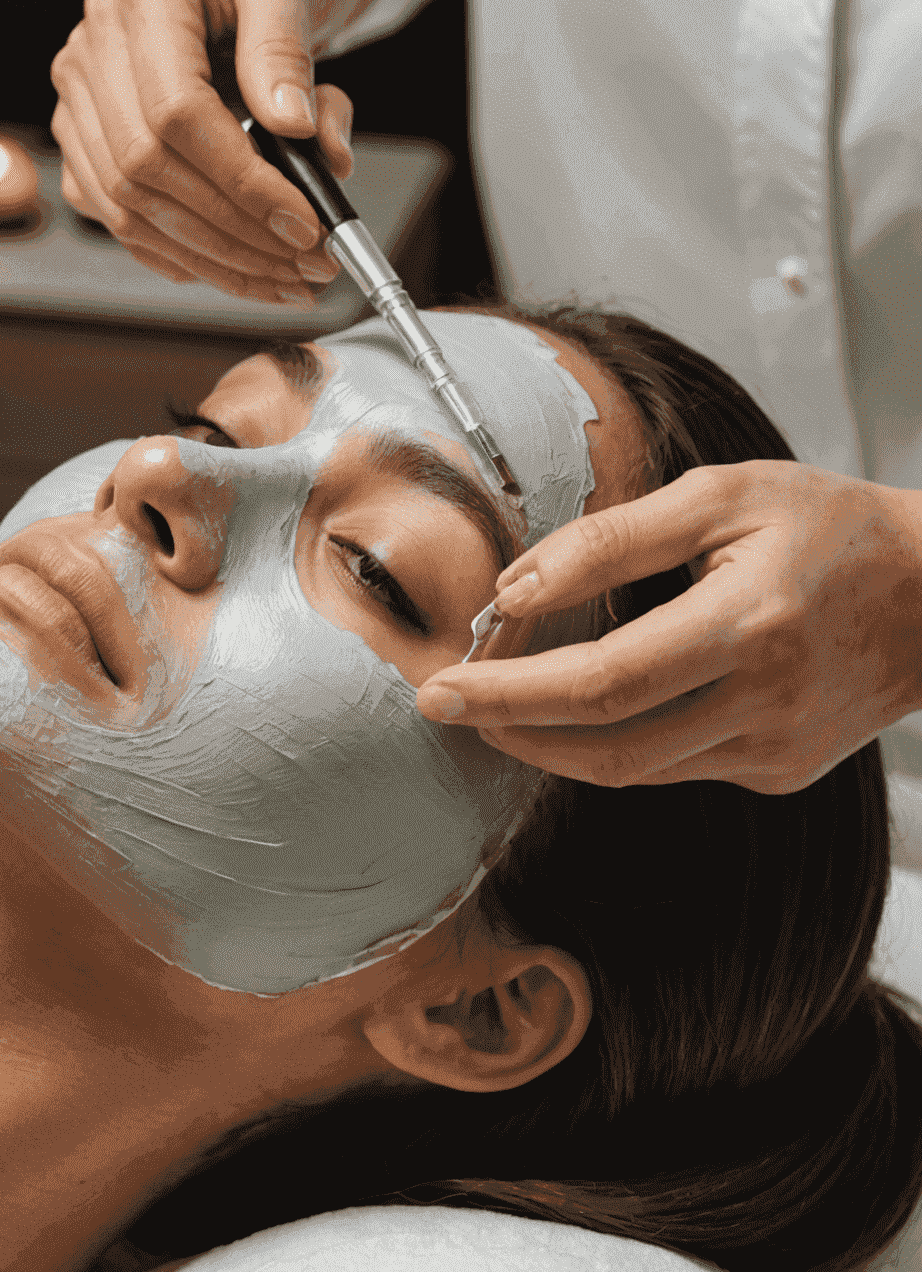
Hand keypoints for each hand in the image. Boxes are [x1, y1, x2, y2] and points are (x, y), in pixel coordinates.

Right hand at [50, 0, 372, 302]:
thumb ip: (288, 48)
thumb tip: (295, 128)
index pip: (178, 115)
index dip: (241, 183)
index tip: (301, 223)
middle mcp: (95, 51)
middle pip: (149, 172)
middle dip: (232, 235)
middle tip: (302, 266)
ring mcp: (81, 101)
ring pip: (129, 209)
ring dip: (211, 259)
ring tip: (280, 280)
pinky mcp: (85, 142)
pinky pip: (119, 220)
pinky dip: (177, 255)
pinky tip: (229, 269)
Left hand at [415, 462, 921, 792]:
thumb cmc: (831, 528)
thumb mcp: (723, 497)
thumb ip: (611, 540)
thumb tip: (513, 587)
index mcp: (752, 625)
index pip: (603, 681)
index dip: (511, 693)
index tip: (441, 689)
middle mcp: (764, 704)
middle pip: (604, 747)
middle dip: (510, 731)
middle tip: (448, 705)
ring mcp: (774, 751)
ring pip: (629, 771)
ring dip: (548, 746)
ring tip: (496, 706)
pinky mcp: (777, 774)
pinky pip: (667, 770)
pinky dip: (610, 744)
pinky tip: (582, 709)